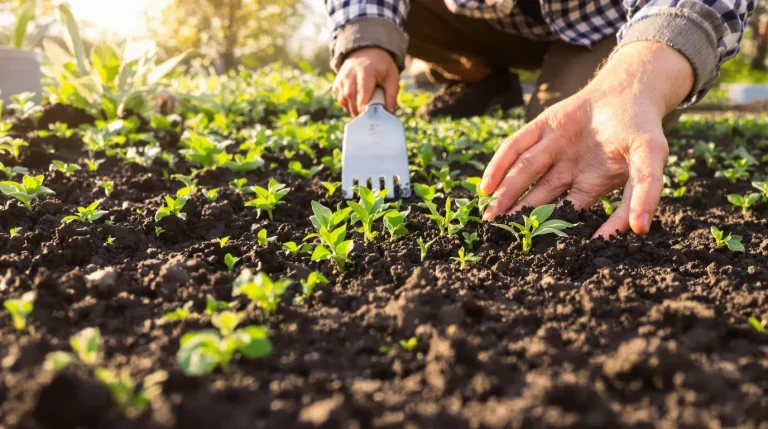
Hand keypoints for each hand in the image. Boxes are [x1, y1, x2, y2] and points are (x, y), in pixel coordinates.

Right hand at [332, 47, 399, 116]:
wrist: (366, 52)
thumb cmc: (381, 67)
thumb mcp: (392, 76)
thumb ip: (392, 94)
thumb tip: (389, 111)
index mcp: (365, 71)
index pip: (362, 94)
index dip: (366, 108)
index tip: (373, 116)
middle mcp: (350, 74)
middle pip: (351, 98)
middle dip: (359, 112)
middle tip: (369, 119)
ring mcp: (341, 79)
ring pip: (344, 100)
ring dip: (353, 110)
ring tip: (364, 113)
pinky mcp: (337, 84)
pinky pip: (340, 100)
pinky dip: (348, 106)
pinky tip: (356, 105)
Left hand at [480, 42, 694, 238]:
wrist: (631, 86)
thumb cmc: (642, 126)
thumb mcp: (651, 158)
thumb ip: (644, 191)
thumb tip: (639, 228)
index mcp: (590, 184)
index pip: (568, 213)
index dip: (555, 229)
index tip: (537, 248)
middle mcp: (567, 169)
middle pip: (539, 197)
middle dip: (520, 216)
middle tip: (500, 236)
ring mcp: (553, 147)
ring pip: (524, 174)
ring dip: (506, 196)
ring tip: (490, 218)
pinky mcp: (541, 126)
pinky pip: (515, 146)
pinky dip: (499, 164)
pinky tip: (486, 186)